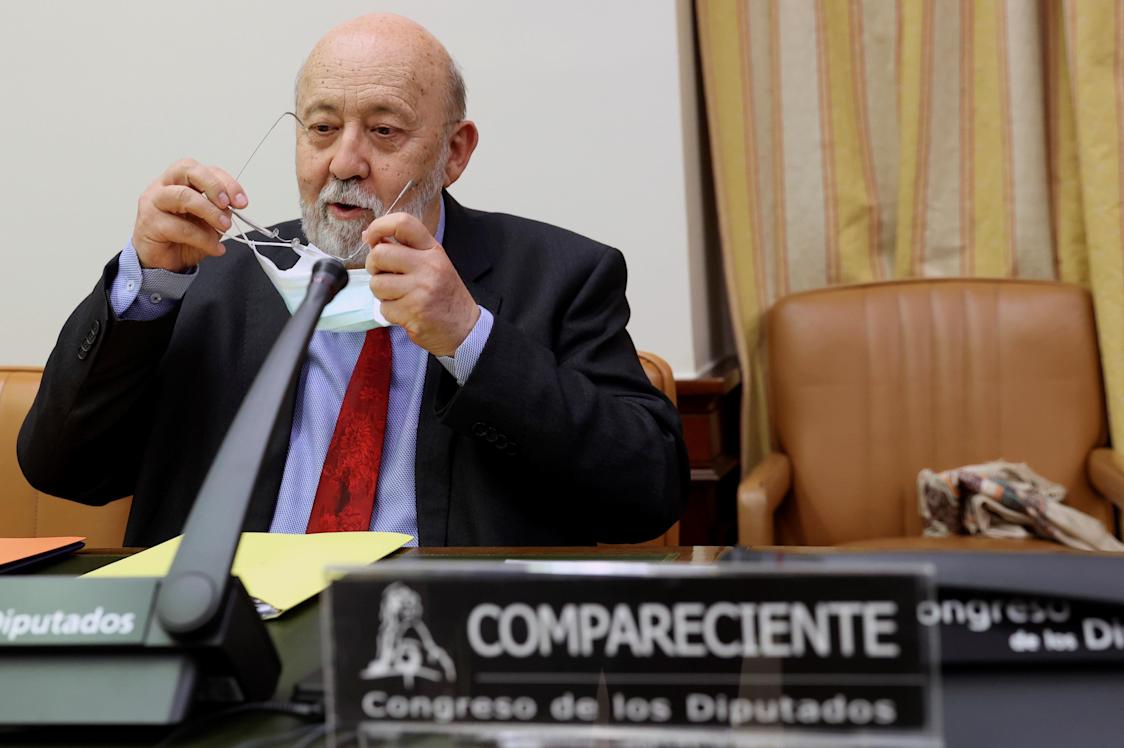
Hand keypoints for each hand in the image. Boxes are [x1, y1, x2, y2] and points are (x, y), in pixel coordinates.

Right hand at [131, 159, 247, 271]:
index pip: (203, 169)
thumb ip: (219, 210)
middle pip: (188, 170)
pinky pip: (181, 228)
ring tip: (224, 227)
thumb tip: (231, 208)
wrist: (162, 262)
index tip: (241, 201)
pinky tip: (214, 248)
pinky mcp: (150, 224)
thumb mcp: (208, 221)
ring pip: (183, 196)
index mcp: (179, 180)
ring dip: (210, 212)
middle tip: (228, 205)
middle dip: (214, 186)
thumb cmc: (182, 237)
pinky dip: (204, 239)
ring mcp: (154, 202)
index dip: (225, 181)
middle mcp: (164, 186)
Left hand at [362, 212, 479, 356]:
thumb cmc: (444, 295)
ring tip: (399, 297)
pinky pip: (383, 308)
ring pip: (377, 283)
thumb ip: (405, 250)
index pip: (403, 223)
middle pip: (379, 254)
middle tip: (384, 275)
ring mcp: (421, 289)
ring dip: (382, 293)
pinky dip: (390, 313)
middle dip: (373, 266)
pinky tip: (406, 312)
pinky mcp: (413, 311)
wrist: (464, 328)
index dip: (379, 225)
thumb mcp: (432, 264)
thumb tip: (370, 237)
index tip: (370, 236)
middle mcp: (429, 266)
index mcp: (433, 250)